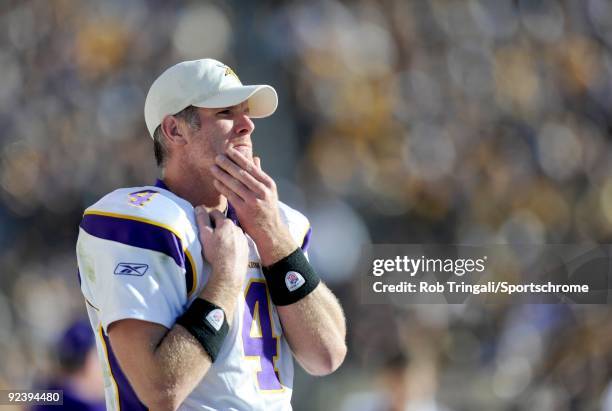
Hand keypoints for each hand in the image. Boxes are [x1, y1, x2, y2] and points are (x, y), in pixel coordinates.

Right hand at [195, 207, 248, 287]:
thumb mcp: (205, 234)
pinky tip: (227, 252)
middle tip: (210, 237)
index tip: (203, 225)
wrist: (230, 271)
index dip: (207, 217)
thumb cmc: (216, 252)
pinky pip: (238, 242)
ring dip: (226, 235)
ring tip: (219, 246)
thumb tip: (199, 208)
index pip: (215, 213)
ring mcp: (243, 238)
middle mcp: (237, 228)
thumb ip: (202, 219)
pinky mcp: (246, 248)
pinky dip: (233, 244)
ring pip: (232, 233)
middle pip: (224, 223)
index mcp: (226, 223)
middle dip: (217, 227)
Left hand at [210, 148, 295, 264]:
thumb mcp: (269, 191)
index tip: (229, 151)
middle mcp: (262, 191)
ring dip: (222, 174)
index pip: (251, 167)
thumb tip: (255, 158)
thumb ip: (260, 175)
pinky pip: (230, 195)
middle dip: (228, 164)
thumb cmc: (268, 209)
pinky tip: (216, 182)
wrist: (270, 231)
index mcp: (268, 184)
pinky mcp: (244, 210)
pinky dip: (222, 187)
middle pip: (242, 174)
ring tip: (213, 167)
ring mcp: (253, 201)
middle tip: (217, 157)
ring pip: (235, 184)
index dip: (239, 158)